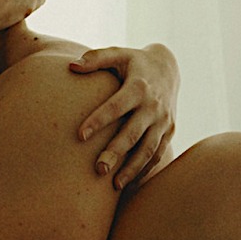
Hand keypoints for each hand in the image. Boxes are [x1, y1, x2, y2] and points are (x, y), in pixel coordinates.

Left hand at [71, 44, 179, 188]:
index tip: (79, 135)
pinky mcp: (169, 132)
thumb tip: (71, 67)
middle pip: (133, 133)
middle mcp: (154, 107)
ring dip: (132, 169)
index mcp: (139, 87)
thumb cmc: (134, 62)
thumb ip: (95, 58)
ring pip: (148, 149)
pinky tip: (129, 184)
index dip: (98, 120)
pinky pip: (157, 155)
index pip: (116, 106)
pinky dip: (144, 171)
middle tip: (98, 169)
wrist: (169, 68)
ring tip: (114, 186)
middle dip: (116, 152)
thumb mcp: (118, 53)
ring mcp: (164, 121)